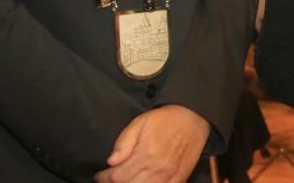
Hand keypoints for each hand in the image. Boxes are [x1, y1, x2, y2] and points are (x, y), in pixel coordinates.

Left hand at [94, 105, 209, 182]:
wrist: (194, 117)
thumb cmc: (166, 119)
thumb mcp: (140, 122)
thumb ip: (124, 142)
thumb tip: (112, 161)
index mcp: (146, 153)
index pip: (118, 176)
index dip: (105, 178)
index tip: (100, 175)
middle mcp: (158, 168)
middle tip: (110, 179)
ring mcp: (170, 175)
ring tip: (125, 181)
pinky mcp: (179, 178)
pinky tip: (144, 182)